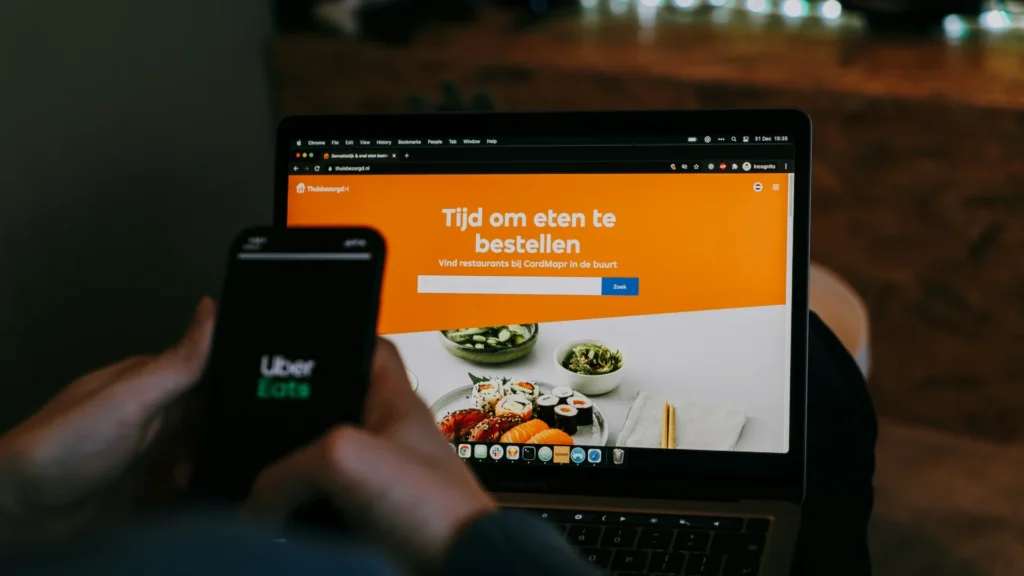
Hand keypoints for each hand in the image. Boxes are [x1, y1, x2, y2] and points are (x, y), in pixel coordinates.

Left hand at [0, 298, 214, 542]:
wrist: (23, 510)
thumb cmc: (66, 446)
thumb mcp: (130, 398)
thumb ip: (178, 362)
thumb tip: (212, 309)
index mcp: (150, 380)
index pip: (210, 370)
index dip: (237, 383)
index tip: (261, 397)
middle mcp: (154, 413)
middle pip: (212, 416)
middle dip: (227, 433)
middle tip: (227, 448)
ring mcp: (150, 452)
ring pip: (204, 453)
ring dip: (207, 466)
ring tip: (189, 477)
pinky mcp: (146, 488)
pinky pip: (188, 487)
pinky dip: (193, 490)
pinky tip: (184, 495)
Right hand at [244, 338, 496, 572]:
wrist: (460, 569)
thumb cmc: (438, 508)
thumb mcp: (346, 461)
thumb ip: (288, 468)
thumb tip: (256, 499)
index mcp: (395, 402)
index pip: (370, 349)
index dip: (336, 340)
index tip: (300, 347)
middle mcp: (390, 436)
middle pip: (333, 411)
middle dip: (297, 421)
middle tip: (265, 428)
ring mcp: (382, 479)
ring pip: (325, 465)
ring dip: (296, 476)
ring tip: (264, 482)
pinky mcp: (372, 520)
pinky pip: (328, 508)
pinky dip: (305, 516)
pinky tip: (284, 522)